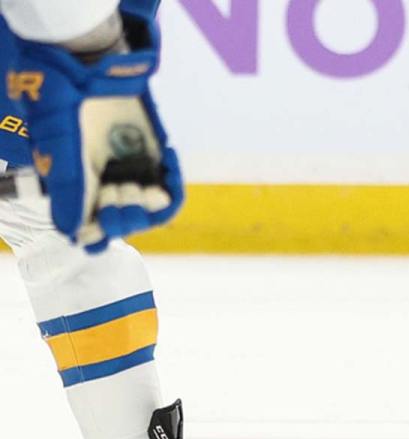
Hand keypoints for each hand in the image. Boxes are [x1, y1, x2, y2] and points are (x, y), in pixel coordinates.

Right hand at [7, 12, 183, 252]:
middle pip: (123, 224)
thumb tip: (74, 234)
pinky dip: (174, 183)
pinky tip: (169, 158)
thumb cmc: (63, 98)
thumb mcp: (61, 145)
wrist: (92, 59)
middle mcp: (102, 182)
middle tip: (117, 192)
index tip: (97, 231)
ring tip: (144, 185)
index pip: (90, 231)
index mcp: (72, 184)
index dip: (98, 236)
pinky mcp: (154, 158)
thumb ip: (69, 189)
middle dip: (122, 216)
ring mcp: (129, 170)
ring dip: (149, 205)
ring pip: (149, 212)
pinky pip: (171, 189)